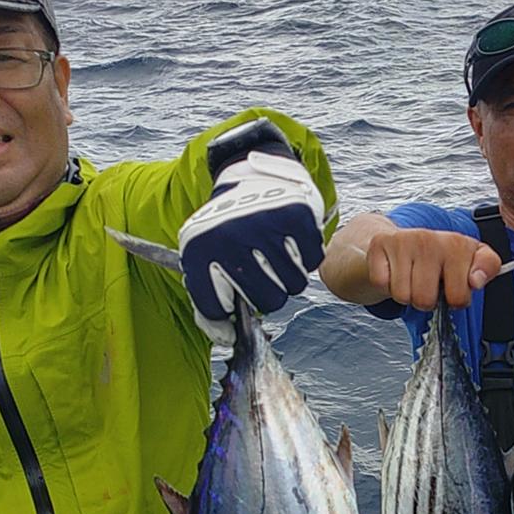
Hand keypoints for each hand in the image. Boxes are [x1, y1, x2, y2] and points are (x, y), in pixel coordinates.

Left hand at [176, 122, 324, 341]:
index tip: (231, 298)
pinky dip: (306, 257)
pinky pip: (312, 262)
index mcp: (201, 248)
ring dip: (289, 276)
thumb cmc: (227, 228)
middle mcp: (231, 237)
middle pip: (267, 300)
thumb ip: (206, 299)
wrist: (251, 176)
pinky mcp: (296, 216)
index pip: (217, 308)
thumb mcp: (203, 256)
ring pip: (294, 285)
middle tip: (263, 272)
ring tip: (276, 255)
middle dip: (269, 292)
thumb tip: (224, 337)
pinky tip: (291, 241)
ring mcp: (266, 225)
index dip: (227, 310)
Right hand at [365, 228, 500, 310]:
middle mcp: (431, 238)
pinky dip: (386, 285)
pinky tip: (395, 272)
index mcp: (458, 244)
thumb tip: (476, 281)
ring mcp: (405, 240)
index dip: (457, 300)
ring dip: (406, 295)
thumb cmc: (439, 259)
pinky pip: (382, 285)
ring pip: (403, 296)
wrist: (400, 240)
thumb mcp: (470, 261)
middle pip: (426, 301)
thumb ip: (487, 268)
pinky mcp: (380, 243)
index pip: (459, 296)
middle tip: (428, 285)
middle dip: (426, 301)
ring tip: (411, 279)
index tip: (456, 289)